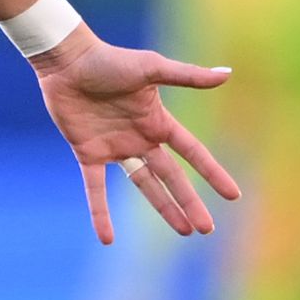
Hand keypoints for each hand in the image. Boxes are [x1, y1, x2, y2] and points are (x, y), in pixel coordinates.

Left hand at [32, 27, 240, 244]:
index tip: (233, 195)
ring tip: (183, 231)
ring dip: (162, 208)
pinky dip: (99, 213)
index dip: (212, 173)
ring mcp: (115, 148)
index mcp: (158, 121)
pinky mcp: (87, 154)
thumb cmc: (109, 60)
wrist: (67, 61)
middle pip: (171, 177)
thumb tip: (227, 75)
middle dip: (189, 202)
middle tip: (206, 229)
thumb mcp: (151, 68)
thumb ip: (187, 76)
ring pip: (143, 186)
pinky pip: (95, 189)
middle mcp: (140, 139)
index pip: (192, 153)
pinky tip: (107, 239)